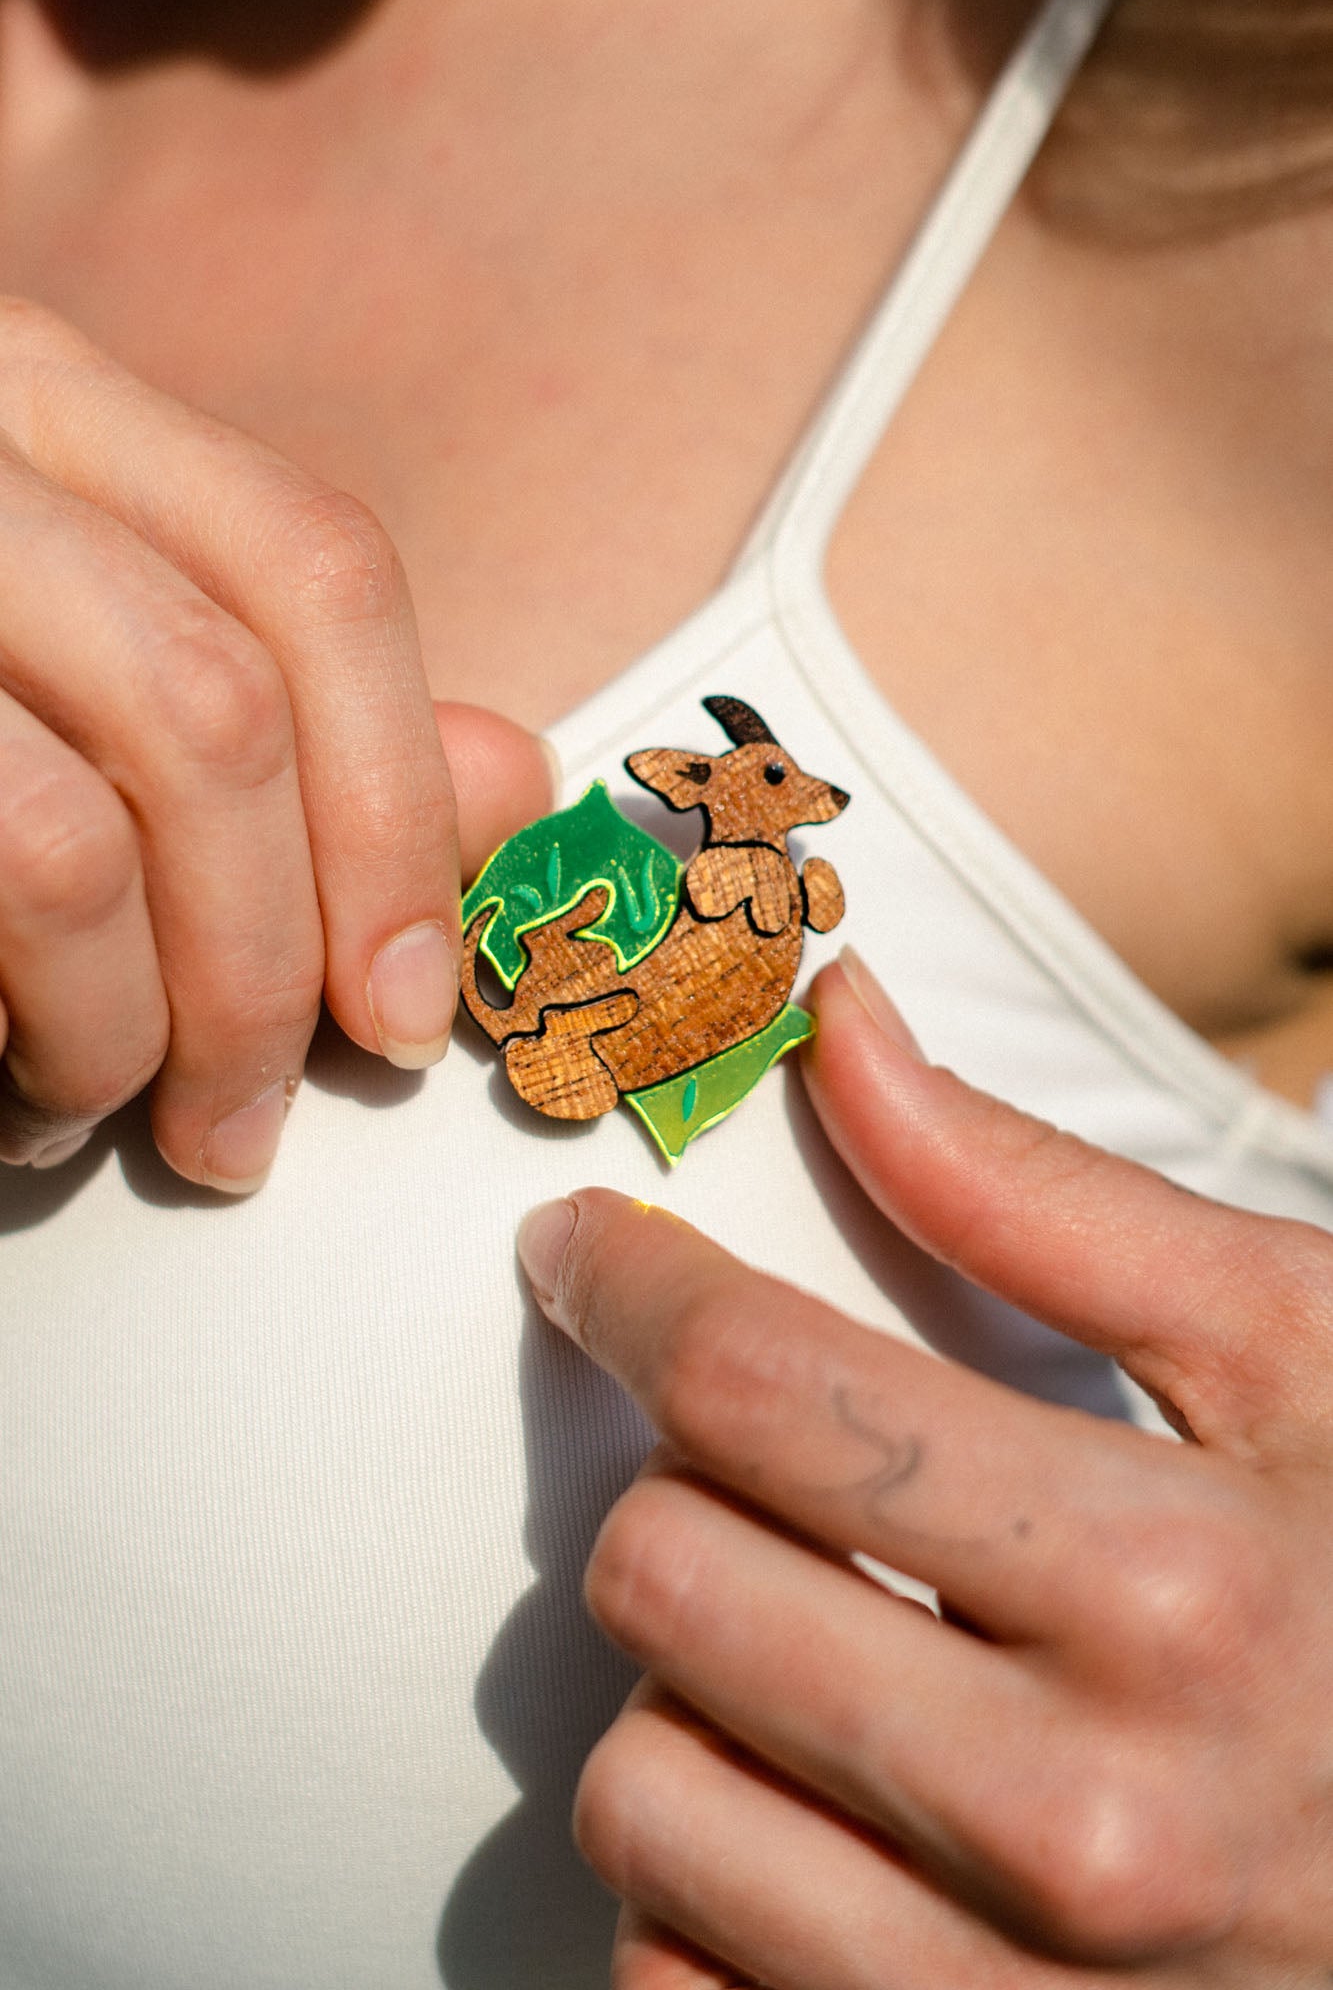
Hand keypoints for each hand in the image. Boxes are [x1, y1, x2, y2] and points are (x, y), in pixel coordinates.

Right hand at [0, 299, 551, 1188]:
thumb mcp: (83, 644)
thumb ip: (293, 697)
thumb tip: (512, 782)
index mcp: (48, 407)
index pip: (314, 569)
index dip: (398, 809)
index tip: (417, 998)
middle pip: (217, 720)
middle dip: (273, 968)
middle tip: (254, 1121)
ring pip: (68, 845)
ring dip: (121, 1036)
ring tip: (100, 1108)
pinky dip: (4, 1045)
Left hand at [518, 951, 1332, 1987]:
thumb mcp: (1293, 1353)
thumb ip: (1037, 1194)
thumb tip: (837, 1026)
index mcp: (1169, 1585)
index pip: (757, 1390)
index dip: (627, 1283)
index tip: (584, 1251)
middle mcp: (1082, 1825)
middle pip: (663, 1583)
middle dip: (678, 1488)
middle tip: (761, 1476)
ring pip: (641, 1795)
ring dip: (682, 1689)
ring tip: (810, 1648)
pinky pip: (672, 1986)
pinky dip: (705, 1883)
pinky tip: (820, 1813)